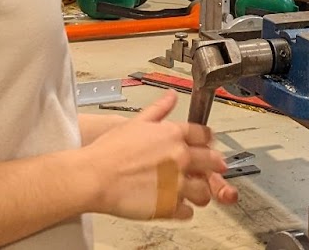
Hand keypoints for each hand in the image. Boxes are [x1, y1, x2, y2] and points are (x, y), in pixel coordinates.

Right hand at [78, 91, 239, 219]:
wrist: (94, 177)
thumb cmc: (109, 152)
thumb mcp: (135, 122)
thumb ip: (158, 110)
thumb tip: (170, 97)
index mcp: (173, 135)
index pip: (205, 135)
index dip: (208, 141)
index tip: (207, 146)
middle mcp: (180, 158)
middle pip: (213, 162)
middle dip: (214, 166)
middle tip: (209, 170)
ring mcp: (177, 184)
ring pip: (204, 191)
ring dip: (200, 192)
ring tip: (191, 192)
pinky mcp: (169, 206)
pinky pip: (187, 212)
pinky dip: (183, 211)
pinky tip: (174, 206)